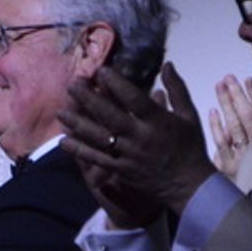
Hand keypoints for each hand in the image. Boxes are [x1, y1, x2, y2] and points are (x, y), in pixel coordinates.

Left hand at [59, 63, 214, 215]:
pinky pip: (97, 159)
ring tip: (61, 112)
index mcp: (157, 121)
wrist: (190, 186)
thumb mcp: (189, 116)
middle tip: (72, 86)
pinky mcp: (121, 170)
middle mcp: (140, 137)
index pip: (134, 99)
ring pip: (98, 137)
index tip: (101, 71)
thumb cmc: (190, 147)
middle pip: (110, 116)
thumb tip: (167, 64)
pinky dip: (80, 150)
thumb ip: (177, 89)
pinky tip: (64, 141)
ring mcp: (128, 155)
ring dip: (78, 124)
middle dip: (89, 99)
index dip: (116, 84)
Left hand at [208, 74, 251, 177]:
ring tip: (220, 86)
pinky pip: (223, 143)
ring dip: (227, 104)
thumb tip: (251, 105)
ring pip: (236, 126)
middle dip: (238, 95)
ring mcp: (244, 157)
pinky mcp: (230, 167)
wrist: (249, 203)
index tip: (248, 79)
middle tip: (228, 78)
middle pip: (248, 116)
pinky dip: (217, 127)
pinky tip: (212, 111)